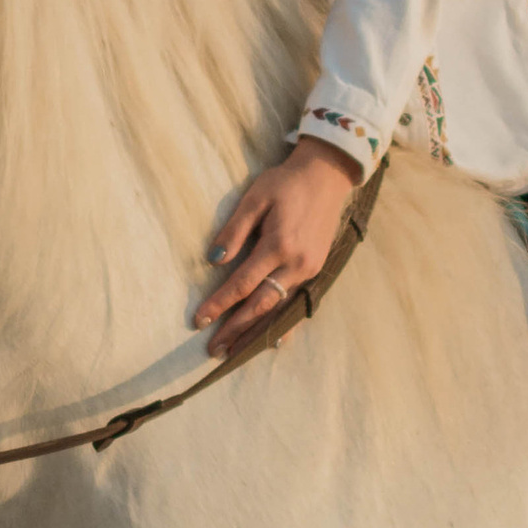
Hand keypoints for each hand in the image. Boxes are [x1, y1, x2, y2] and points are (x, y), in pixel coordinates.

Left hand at [195, 137, 362, 358]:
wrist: (327, 176)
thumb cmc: (285, 182)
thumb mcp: (255, 198)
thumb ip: (234, 230)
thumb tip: (213, 261)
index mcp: (279, 245)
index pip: (242, 283)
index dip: (220, 304)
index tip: (199, 320)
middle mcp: (297, 264)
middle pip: (261, 305)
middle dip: (236, 329)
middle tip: (214, 350)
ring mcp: (310, 269)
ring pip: (279, 309)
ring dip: (257, 332)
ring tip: (236, 351)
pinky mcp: (316, 269)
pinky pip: (295, 302)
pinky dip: (282, 323)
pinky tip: (273, 341)